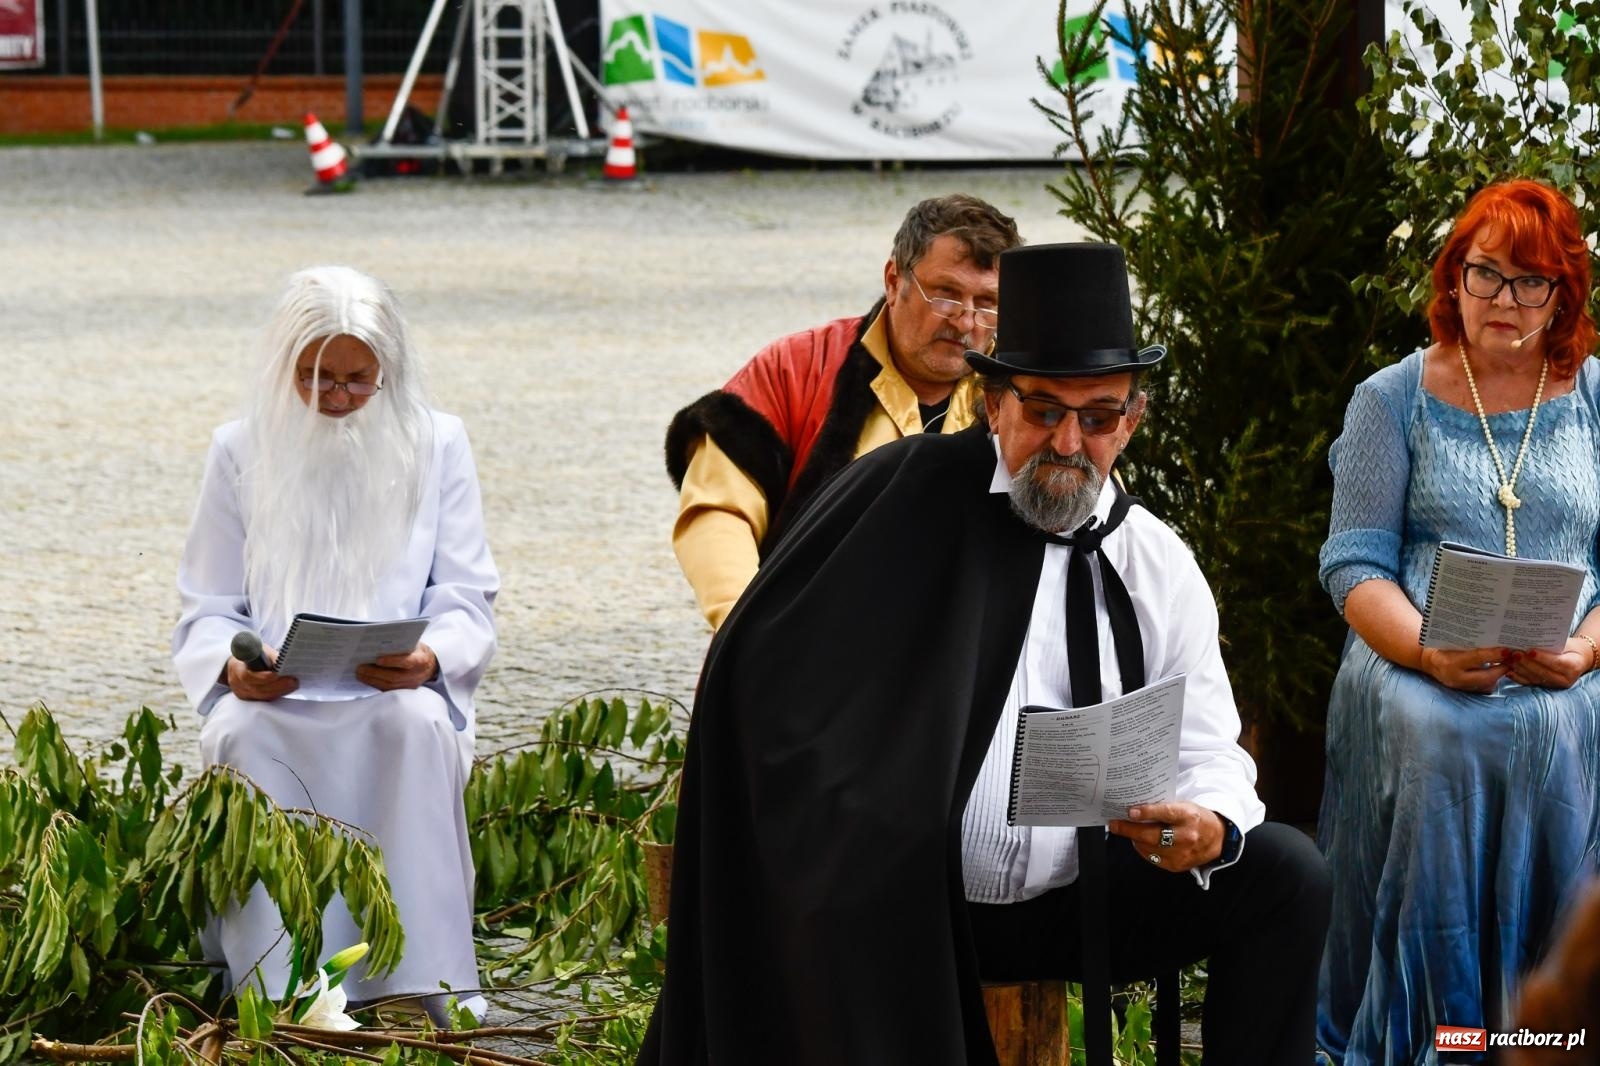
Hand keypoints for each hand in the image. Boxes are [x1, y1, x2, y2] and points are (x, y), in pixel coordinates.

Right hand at [225, 646, 298, 701]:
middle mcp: (237, 682)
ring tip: (293, 685)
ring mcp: (241, 692)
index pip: (247, 676)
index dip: (262, 677)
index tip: (276, 675)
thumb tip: (284, 660)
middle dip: (277, 685)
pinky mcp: (248, 698)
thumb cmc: (250, 655)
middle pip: (257, 688)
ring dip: (280, 691)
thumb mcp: (258, 650)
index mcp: (236, 668)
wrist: (237, 664)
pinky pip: (263, 698)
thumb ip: (270, 656)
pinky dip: (276, 694)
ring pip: (261, 695)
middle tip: (293, 681)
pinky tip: (287, 689)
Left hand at [356, 642, 437, 691]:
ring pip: (389, 686)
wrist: (430, 666)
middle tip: (360, 667)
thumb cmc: (418, 651)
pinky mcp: (404, 691)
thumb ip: (402, 644)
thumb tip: (379, 643)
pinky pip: (388, 690)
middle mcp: (416, 675)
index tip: (377, 659)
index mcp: (420, 660)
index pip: (407, 662)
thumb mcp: (415, 644)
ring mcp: (410, 685)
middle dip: (375, 672)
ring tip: (359, 673)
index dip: (392, 661)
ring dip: (372, 680)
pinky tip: (365, 678)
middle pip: (394, 676)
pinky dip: (375, 684)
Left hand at [1108, 801, 1222, 872]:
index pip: (1166, 814)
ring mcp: (1182, 854)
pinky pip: (1153, 858)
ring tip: (1124, 830)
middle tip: (1114, 824)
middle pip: (1153, 835)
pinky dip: (1143, 849)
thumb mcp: (1185, 806)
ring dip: (1134, 839)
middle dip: (1129, 829)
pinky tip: (1139, 841)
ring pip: (1149, 848)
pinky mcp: (1177, 866)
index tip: (1130, 811)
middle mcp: (1187, 836)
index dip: (1147, 812)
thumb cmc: (1196, 818)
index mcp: (1189, 816)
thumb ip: (1164, 807)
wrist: (1217, 839)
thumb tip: (1136, 807)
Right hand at [1419, 646, 1512, 692]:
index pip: (1476, 658)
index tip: (1507, 650)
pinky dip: (1494, 679)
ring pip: (1488, 684)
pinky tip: (1500, 669)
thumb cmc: (1442, 646)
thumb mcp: (1452, 641)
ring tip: (1509, 663)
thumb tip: (1494, 638)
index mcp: (1449, 662)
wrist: (1430, 662)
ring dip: (1500, 674)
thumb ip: (1470, 643)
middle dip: (1502, 668)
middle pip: (1486, 677)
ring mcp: (1461, 687)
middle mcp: (1455, 678)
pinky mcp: (1466, 691)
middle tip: (1513, 659)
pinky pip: (1485, 687)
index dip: (1494, 654)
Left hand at [1508, 640, 1590, 688]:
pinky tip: (1508, 671)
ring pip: (1534, 678)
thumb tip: (1531, 639)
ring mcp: (1554, 684)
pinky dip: (1517, 677)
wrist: (1575, 658)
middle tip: (1515, 654)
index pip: (1557, 663)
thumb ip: (1552, 644)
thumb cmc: (1568, 647)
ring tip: (1508, 659)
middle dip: (1527, 663)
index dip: (1543, 658)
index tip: (1530, 651)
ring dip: (1519, 669)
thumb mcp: (1565, 643)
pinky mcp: (1544, 686)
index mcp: (1573, 666)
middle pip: (1543, 672)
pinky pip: (1529, 683)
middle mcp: (1565, 679)